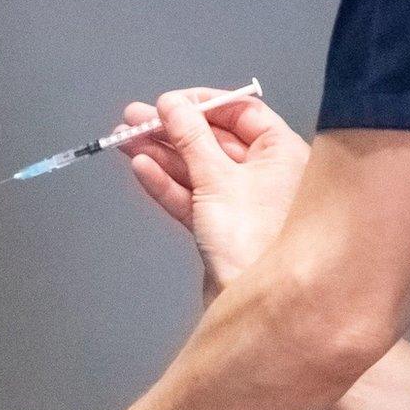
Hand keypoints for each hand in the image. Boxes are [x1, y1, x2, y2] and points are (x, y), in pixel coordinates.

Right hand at [117, 90, 308, 295]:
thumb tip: (171, 105)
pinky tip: (142, 168)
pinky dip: (168, 183)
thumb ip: (190, 137)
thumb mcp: (216, 177)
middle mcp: (269, 174)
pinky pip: (194, 197)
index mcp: (284, 153)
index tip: (170, 102)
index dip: (202, 104)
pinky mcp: (224, 228)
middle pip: (214, 140)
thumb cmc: (255, 242)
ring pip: (198, 169)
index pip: (242, 112)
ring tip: (125, 140)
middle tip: (136, 118)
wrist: (258, 307)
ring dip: (162, 154)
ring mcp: (245, 202)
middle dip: (172, 130)